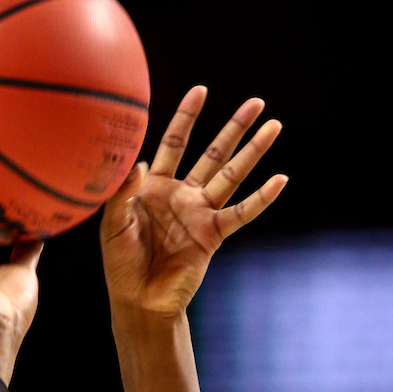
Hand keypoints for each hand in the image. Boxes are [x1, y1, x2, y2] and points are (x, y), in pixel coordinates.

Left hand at [101, 87, 286, 320]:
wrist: (140, 300)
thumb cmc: (121, 263)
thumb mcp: (113, 225)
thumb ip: (122, 194)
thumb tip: (138, 164)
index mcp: (155, 187)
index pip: (173, 143)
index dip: (186, 117)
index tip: (201, 91)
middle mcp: (182, 195)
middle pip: (213, 153)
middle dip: (234, 128)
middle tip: (256, 102)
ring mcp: (200, 214)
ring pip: (232, 175)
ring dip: (253, 152)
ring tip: (274, 126)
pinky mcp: (213, 235)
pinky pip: (241, 213)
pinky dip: (261, 198)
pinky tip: (279, 179)